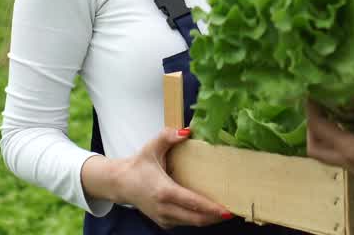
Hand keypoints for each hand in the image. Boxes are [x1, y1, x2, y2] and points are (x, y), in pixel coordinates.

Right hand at [89, 127, 232, 227]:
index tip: (227, 209)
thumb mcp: (152, 147)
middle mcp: (165, 209)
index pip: (192, 203)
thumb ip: (168, 136)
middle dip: (216, 217)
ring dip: (209, 219)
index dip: (211, 208)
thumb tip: (187, 131)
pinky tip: (209, 211)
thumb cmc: (138, 165)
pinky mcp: (164, 222)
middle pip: (196, 219)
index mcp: (164, 191)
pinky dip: (198, 219)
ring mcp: (164, 218)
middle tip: (234, 210)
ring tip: (226, 211)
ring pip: (191, 223)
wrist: (120, 183)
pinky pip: (185, 223)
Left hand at [304, 93, 353, 192]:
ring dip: (327, 137)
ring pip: (332, 157)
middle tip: (318, 109)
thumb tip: (351, 86)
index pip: (319, 129)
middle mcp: (351, 165)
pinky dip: (342, 143)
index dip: (311, 110)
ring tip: (335, 115)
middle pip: (317, 150)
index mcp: (352, 151)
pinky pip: (347, 159)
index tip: (311, 93)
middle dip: (312, 129)